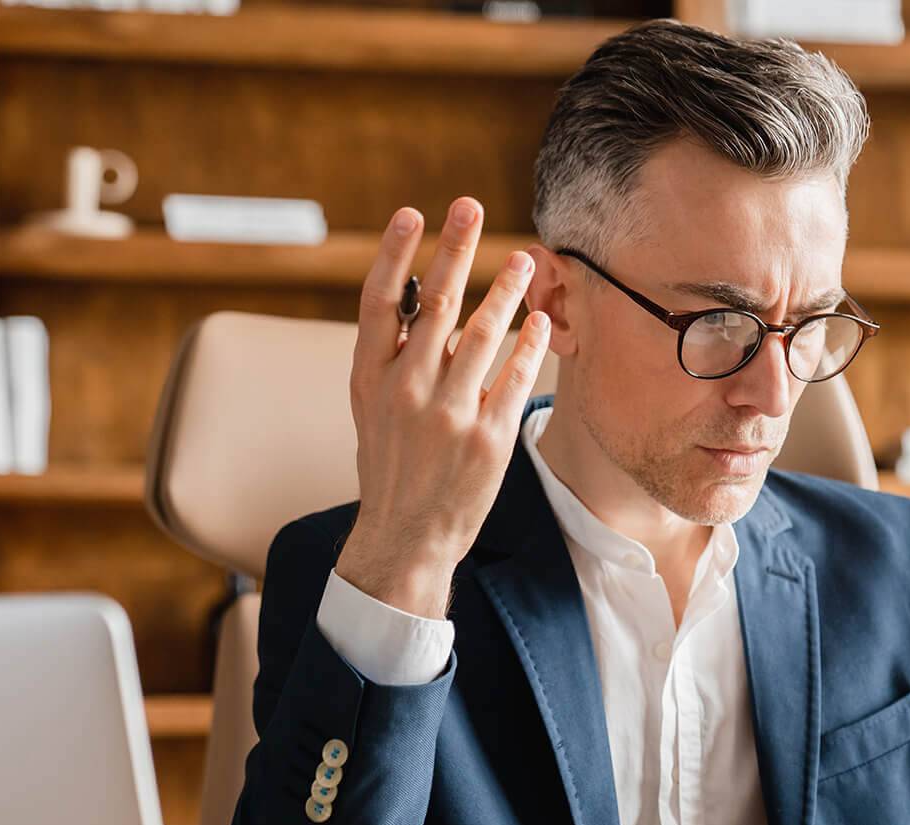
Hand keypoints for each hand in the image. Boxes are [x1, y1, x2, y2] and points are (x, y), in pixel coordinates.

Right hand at [335, 196, 550, 617]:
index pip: (379, 301)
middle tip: (469, 206)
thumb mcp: (373, 407)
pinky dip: (528, 344)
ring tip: (524, 258)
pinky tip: (539, 320)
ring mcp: (448, 414)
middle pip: (434, 303)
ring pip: (481, 333)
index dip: (395, 253)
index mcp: (370, 378)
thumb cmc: (392, 463)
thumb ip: (394, 357)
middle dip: (455, 249)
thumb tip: (421, 298)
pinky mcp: (488, 437)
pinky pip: (514, 377)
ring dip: (504, 289)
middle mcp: (406, 389)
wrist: (407, 534)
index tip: (414, 214)